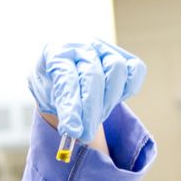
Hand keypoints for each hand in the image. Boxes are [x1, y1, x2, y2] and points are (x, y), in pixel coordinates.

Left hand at [27, 39, 146, 143]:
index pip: (66, 79)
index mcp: (55, 52)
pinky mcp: (123, 55)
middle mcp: (81, 45)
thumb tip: (72, 135)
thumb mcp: (45, 99)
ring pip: (117, 70)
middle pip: (94, 76)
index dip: (71, 107)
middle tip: (85, 135)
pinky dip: (129, 89)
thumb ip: (59, 113)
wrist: (61, 74)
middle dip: (91, 112)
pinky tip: (111, 101)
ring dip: (108, 101)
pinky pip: (135, 70)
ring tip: (96, 117)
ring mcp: (104, 47)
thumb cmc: (52, 87)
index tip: (72, 132)